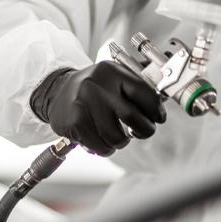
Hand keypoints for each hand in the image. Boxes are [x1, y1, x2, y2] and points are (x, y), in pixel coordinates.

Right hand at [30, 61, 165, 155]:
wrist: (57, 90)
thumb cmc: (95, 88)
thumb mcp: (115, 78)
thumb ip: (137, 88)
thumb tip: (163, 104)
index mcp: (114, 72)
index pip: (145, 93)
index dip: (156, 110)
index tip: (158, 118)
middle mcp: (99, 85)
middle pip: (133, 118)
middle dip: (143, 131)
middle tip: (139, 132)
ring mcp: (85, 103)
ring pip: (117, 137)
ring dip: (121, 142)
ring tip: (116, 136)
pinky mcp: (75, 122)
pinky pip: (100, 146)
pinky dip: (105, 149)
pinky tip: (101, 140)